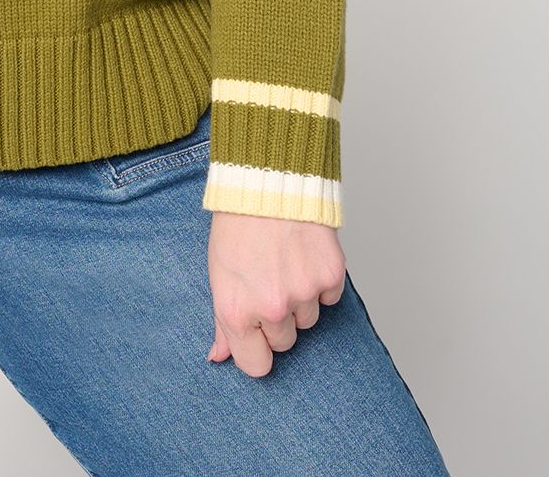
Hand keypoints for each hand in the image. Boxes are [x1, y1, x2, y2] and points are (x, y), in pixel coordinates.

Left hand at [205, 212, 345, 376]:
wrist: (267, 181)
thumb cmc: (237, 226)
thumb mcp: (219, 273)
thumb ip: (222, 321)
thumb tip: (218, 357)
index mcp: (236, 311)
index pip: (257, 366)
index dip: (258, 349)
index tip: (257, 332)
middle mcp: (271, 307)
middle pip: (285, 342)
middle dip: (278, 318)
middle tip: (268, 281)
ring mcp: (303, 292)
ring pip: (308, 320)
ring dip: (300, 298)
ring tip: (285, 262)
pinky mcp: (330, 276)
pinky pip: (329, 297)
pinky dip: (321, 280)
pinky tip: (304, 255)